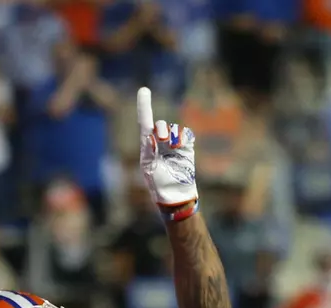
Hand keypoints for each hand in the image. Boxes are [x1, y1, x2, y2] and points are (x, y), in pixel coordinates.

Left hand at [136, 86, 196, 213]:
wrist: (175, 194)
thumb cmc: (158, 184)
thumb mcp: (149, 168)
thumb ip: (150, 150)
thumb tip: (153, 136)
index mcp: (148, 146)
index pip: (145, 122)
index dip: (145, 106)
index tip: (144, 90)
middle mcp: (160, 142)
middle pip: (161, 125)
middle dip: (162, 130)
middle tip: (162, 141)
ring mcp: (174, 144)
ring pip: (173, 129)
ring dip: (172, 137)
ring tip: (172, 151)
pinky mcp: (186, 147)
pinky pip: (185, 135)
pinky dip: (182, 139)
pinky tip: (180, 149)